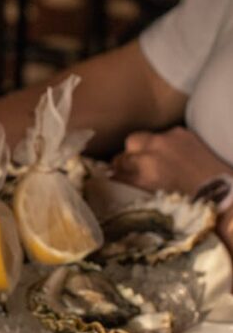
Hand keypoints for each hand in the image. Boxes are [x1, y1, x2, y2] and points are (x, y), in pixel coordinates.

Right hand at [110, 126, 228, 196]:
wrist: (221, 191)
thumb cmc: (186, 200)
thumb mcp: (152, 194)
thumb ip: (129, 182)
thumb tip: (110, 175)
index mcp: (145, 169)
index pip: (118, 162)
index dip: (117, 168)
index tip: (117, 173)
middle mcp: (155, 149)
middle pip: (130, 142)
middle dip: (130, 153)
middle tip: (135, 164)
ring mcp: (170, 138)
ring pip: (146, 137)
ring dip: (146, 147)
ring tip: (155, 159)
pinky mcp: (183, 132)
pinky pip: (165, 135)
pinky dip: (165, 144)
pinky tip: (173, 155)